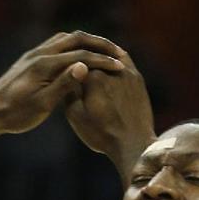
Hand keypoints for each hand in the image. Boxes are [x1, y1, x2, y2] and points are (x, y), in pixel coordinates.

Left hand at [0, 32, 125, 136]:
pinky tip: (80, 55)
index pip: (81, 56)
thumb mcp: (42, 104)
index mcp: (45, 64)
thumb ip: (64, 84)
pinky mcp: (30, 59)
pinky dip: (73, 46)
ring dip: (87, 41)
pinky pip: (57, 44)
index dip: (103, 60)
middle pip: (76, 38)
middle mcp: (39, 53)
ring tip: (103, 50)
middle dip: (99, 43)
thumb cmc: (15, 114)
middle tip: (118, 51)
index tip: (121, 66)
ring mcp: (34, 54)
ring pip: (66, 38)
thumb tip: (85, 66)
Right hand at [63, 48, 154, 175]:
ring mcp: (126, 71)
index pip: (75, 61)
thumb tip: (65, 73)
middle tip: (74, 58)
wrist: (133, 145)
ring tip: (91, 60)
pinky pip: (123, 60)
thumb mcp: (75, 116)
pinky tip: (108, 64)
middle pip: (92, 56)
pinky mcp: (136, 77)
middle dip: (83, 58)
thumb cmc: (101, 133)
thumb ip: (68, 91)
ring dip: (99, 55)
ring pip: (108, 54)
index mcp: (91, 77)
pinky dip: (114, 59)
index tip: (61, 65)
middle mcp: (109, 69)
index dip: (67, 64)